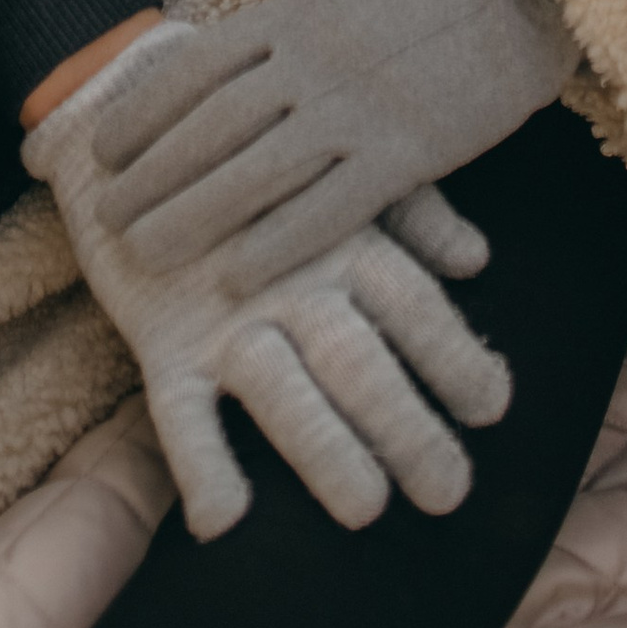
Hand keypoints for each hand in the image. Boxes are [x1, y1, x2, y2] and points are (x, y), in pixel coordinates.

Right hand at [25, 27, 511, 538]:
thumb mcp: (338, 165)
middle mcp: (290, 276)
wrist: (131, 106)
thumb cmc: (259, 145)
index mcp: (341, 233)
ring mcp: (222, 311)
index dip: (452, 351)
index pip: (410, 299)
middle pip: (355, 355)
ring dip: (322, 446)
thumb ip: (413, 212)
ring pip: (280, 387)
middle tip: (449, 490)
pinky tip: (223, 522)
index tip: (494, 405)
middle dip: (404, 424)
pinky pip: (176, 410)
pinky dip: (198, 463)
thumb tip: (477, 259)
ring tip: (365, 507)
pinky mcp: (159, 336)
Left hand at [87, 0, 580, 301]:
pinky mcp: (406, 150)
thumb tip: (213, 67)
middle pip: (211, 125)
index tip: (100, 149)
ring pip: (255, 169)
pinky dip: (279, 243)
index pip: (198, 67)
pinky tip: (236, 276)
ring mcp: (356, 105)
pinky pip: (330, 206)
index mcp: (293, 14)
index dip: (143, 111)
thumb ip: (280, 32)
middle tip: (101, 216)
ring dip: (190, 214)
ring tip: (139, 253)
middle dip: (149, 174)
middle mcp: (312, 60)